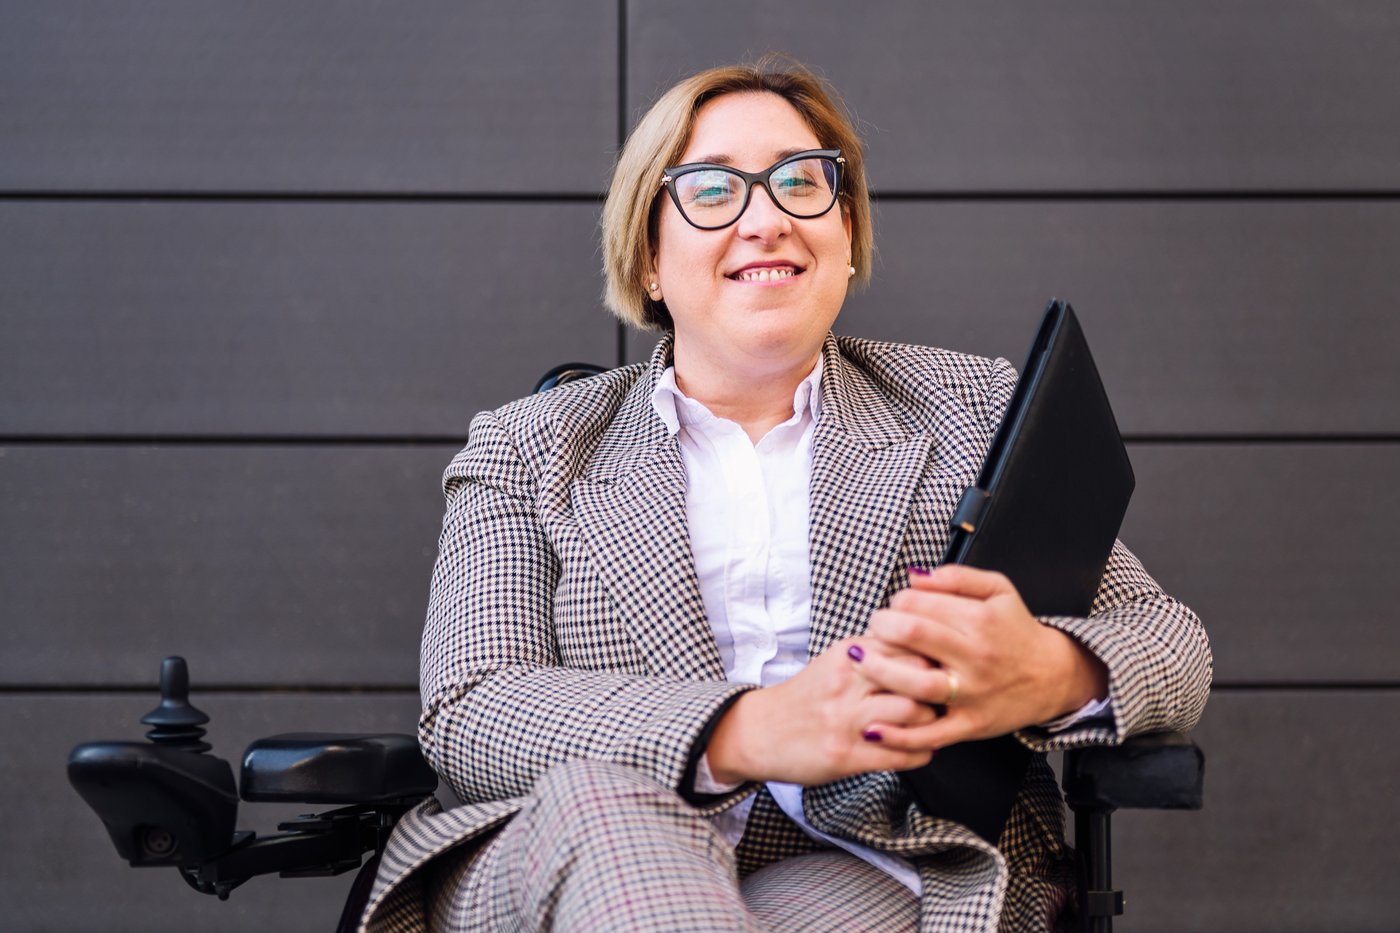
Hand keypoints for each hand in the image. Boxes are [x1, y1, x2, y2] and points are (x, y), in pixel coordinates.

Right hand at [705, 637, 938, 785]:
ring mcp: (846, 720)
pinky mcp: (845, 755)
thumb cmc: (806, 697)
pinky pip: (900, 755)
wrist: (759, 732)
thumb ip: (876, 653)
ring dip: (931, 724)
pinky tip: (918, 750)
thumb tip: (925, 648)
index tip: (942, 667)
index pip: (909, 643)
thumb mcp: (836, 662)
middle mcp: (848, 683)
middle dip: (939, 688)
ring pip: (913, 714)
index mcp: (848, 654)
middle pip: (917, 675)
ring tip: (929, 727)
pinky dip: (919, 754)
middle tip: (944, 699)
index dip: (934, 656)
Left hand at [854, 565, 1107, 751]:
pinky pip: (931, 734)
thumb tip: (913, 577)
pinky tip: (873, 726)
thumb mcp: (998, 590)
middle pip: (913, 636)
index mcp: (979, 620)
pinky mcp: (971, 725)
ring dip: (879, 672)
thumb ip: (956, 577)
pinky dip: (900, 735)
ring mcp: (972, 693)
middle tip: (872, 631)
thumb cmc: (1016, 630)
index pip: (918, 605)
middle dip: (880, 629)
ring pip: (917, 684)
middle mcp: (976, 656)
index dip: (894, 604)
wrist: (1053, 675)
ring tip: (859, 662)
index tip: (892, 609)